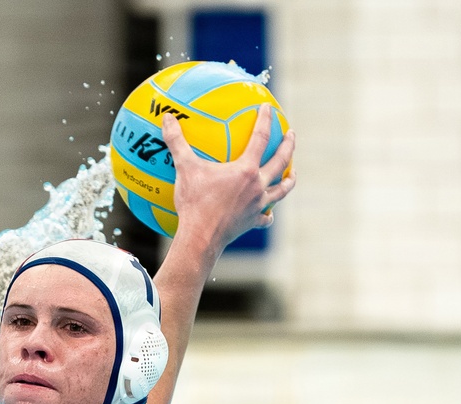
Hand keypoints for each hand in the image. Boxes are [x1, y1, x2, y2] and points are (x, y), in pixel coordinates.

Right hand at [162, 103, 295, 256]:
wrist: (201, 237)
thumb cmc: (194, 202)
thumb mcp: (184, 169)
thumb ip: (177, 142)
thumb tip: (167, 118)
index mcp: (246, 170)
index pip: (260, 138)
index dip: (265, 120)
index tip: (268, 108)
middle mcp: (257, 186)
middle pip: (280, 162)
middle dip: (288, 146)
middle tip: (291, 134)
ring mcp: (258, 205)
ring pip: (281, 190)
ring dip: (289, 180)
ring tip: (292, 173)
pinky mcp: (252, 222)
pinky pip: (266, 218)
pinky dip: (268, 214)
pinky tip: (268, 213)